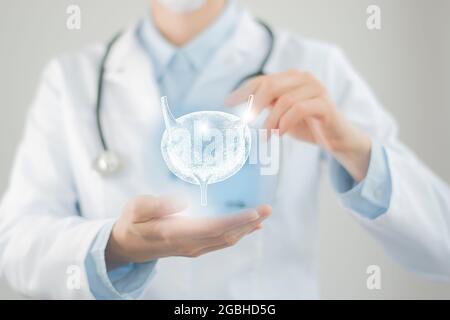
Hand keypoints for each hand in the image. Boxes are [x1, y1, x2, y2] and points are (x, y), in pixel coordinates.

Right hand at [106, 195, 270, 269]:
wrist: (127, 246)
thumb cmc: (132, 222)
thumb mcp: (136, 207)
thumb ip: (156, 204)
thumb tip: (183, 201)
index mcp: (175, 232)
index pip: (212, 228)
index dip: (236, 221)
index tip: (255, 212)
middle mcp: (188, 244)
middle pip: (226, 235)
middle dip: (249, 223)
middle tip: (267, 208)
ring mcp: (193, 248)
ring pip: (226, 240)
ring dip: (246, 228)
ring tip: (263, 214)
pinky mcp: (195, 247)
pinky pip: (221, 242)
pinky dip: (238, 233)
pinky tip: (249, 226)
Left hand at [226, 69, 371, 181]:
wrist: (336, 137)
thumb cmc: (307, 124)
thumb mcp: (282, 113)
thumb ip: (267, 105)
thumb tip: (241, 105)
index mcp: (291, 78)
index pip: (262, 80)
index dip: (243, 91)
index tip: (227, 102)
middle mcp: (303, 78)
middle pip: (270, 85)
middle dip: (254, 104)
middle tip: (246, 122)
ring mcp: (316, 89)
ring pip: (284, 99)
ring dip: (271, 121)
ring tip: (267, 136)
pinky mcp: (325, 104)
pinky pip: (299, 110)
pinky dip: (285, 123)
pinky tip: (280, 134)